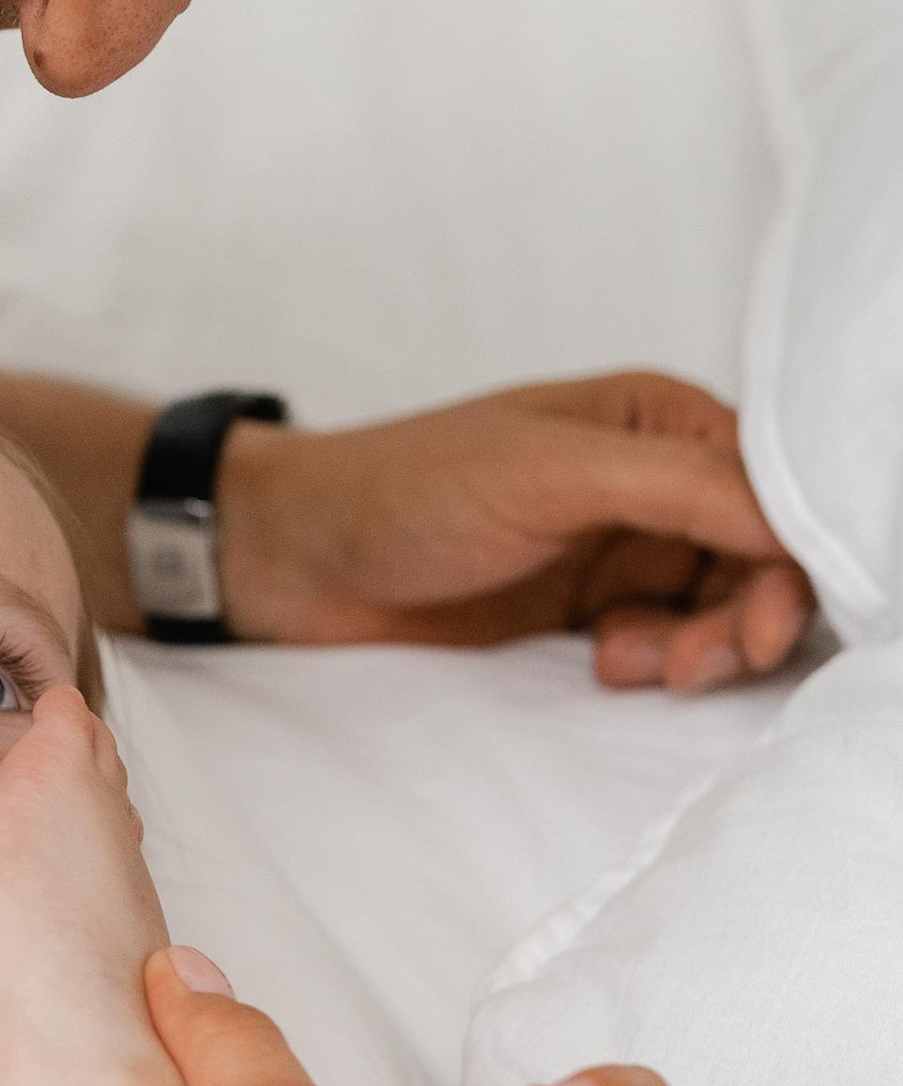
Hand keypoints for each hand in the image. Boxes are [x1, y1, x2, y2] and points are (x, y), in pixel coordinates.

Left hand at [216, 374, 813, 690]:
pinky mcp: (583, 608)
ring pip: (713, 609)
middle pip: (754, 559)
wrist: (295, 560)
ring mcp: (617, 547)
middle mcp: (649, 478)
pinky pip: (662, 641)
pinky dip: (654, 662)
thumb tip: (791, 518)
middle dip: (740, 617)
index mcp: (656, 419)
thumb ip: (676, 487)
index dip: (784, 560)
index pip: (771, 489)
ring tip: (632, 664)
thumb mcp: (548, 474)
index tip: (760, 626)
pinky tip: (604, 666)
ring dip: (696, 648)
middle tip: (697, 665)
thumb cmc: (404, 490)